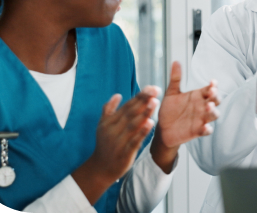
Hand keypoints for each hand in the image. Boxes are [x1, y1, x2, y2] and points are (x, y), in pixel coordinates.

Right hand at [73, 87, 159, 203]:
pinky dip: (142, 132)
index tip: (151, 87)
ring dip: (144, 113)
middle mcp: (112, 130)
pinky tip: (151, 123)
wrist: (100, 169)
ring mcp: (118, 142)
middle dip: (144, 101)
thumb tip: (117, 95)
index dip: (139, 96)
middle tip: (156, 90)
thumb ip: (109, 110)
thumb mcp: (102, 126)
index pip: (127, 106)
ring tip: (155, 102)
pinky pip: (134, 141)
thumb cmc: (105, 144)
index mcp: (109, 122)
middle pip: (130, 113)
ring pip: (133, 125)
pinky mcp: (124, 154)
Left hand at [152, 61, 219, 171]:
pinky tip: (205, 127)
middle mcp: (202, 107)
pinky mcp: (197, 131)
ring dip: (213, 111)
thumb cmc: (169, 110)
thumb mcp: (171, 93)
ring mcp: (201, 119)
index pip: (210, 89)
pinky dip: (207, 129)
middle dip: (216, 97)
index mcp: (198, 96)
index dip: (213, 86)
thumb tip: (176, 61)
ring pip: (214, 115)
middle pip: (216, 101)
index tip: (212, 82)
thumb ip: (175, 79)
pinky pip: (206, 130)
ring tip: (209, 107)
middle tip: (212, 93)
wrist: (162, 128)